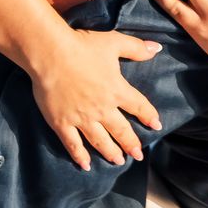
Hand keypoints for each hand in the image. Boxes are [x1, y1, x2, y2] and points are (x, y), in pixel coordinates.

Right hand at [26, 28, 165, 169]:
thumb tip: (157, 48)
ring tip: (118, 161)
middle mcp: (102, 109)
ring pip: (100, 141)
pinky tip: (85, 165)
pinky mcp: (62, 123)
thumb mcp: (113, 42)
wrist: (50, 54)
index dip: (149, 116)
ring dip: (111, 152)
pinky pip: (73, 144)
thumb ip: (136, 48)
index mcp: (116, 90)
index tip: (156, 125)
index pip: (139, 106)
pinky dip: (79, 156)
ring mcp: (82, 118)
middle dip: (131, 144)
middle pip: (121, 131)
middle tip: (137, 155)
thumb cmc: (82, 46)